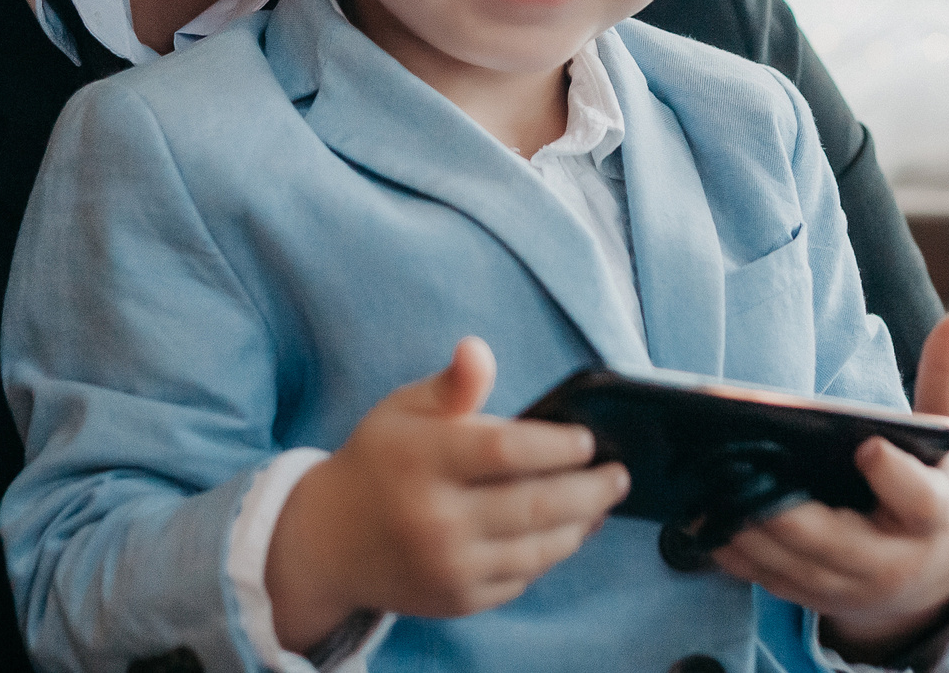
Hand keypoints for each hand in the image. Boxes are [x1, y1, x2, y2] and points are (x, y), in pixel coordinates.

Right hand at [266, 338, 629, 650]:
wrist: (330, 541)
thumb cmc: (380, 460)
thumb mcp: (404, 410)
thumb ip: (452, 386)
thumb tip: (478, 349)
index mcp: (423, 461)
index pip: (507, 451)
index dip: (557, 445)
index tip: (588, 438)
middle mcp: (436, 519)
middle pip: (536, 506)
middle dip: (590, 489)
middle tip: (618, 474)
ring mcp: (448, 566)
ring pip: (537, 549)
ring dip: (580, 525)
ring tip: (602, 500)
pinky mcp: (457, 600)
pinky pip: (521, 578)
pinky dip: (549, 554)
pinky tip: (565, 531)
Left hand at [713, 309, 948, 663]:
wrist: (928, 580)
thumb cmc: (930, 490)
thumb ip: (948, 377)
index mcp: (931, 514)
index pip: (918, 500)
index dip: (893, 476)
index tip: (866, 446)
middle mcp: (890, 560)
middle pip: (834, 541)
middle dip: (785, 510)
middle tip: (738, 466)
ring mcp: (847, 585)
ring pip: (790, 564)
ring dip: (744, 529)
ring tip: (701, 484)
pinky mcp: (810, 597)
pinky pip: (764, 579)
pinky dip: (730, 552)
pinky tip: (695, 515)